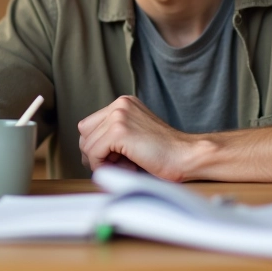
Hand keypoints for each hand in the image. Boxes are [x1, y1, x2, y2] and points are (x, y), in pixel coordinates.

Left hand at [77, 96, 192, 181]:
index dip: (98, 146)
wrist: (187, 155)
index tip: (117, 158)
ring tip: (127, 164)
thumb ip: (114, 135)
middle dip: (95, 153)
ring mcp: (119, 115)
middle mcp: (119, 104)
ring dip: (102, 161)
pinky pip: (94, 153)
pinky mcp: (119, 130)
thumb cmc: (165, 153)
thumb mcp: (135, 135)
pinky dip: (103, 165)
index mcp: (124, 103)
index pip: (90, 125)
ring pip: (87, 144)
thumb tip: (86, 152)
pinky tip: (127, 167)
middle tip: (120, 163)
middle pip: (84, 133)